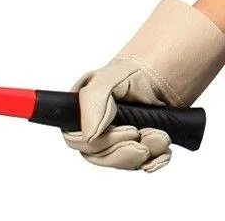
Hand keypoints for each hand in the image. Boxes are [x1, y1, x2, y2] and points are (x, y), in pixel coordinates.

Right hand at [64, 0, 224, 172]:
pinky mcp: (139, 150)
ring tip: (159, 134)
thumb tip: (89, 137)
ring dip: (145, 152)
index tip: (128, 130)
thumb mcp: (104, 83)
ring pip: (122, 163)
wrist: (161, 79)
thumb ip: (91, 106)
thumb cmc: (129, 76)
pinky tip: (164, 147)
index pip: (77, 141)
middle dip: (124, 150)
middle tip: (143, 134)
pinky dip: (157, 160)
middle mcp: (96, 131)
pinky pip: (144, 166)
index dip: (100, 143)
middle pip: (99, 157)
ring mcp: (118, 143)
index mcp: (80, 114)